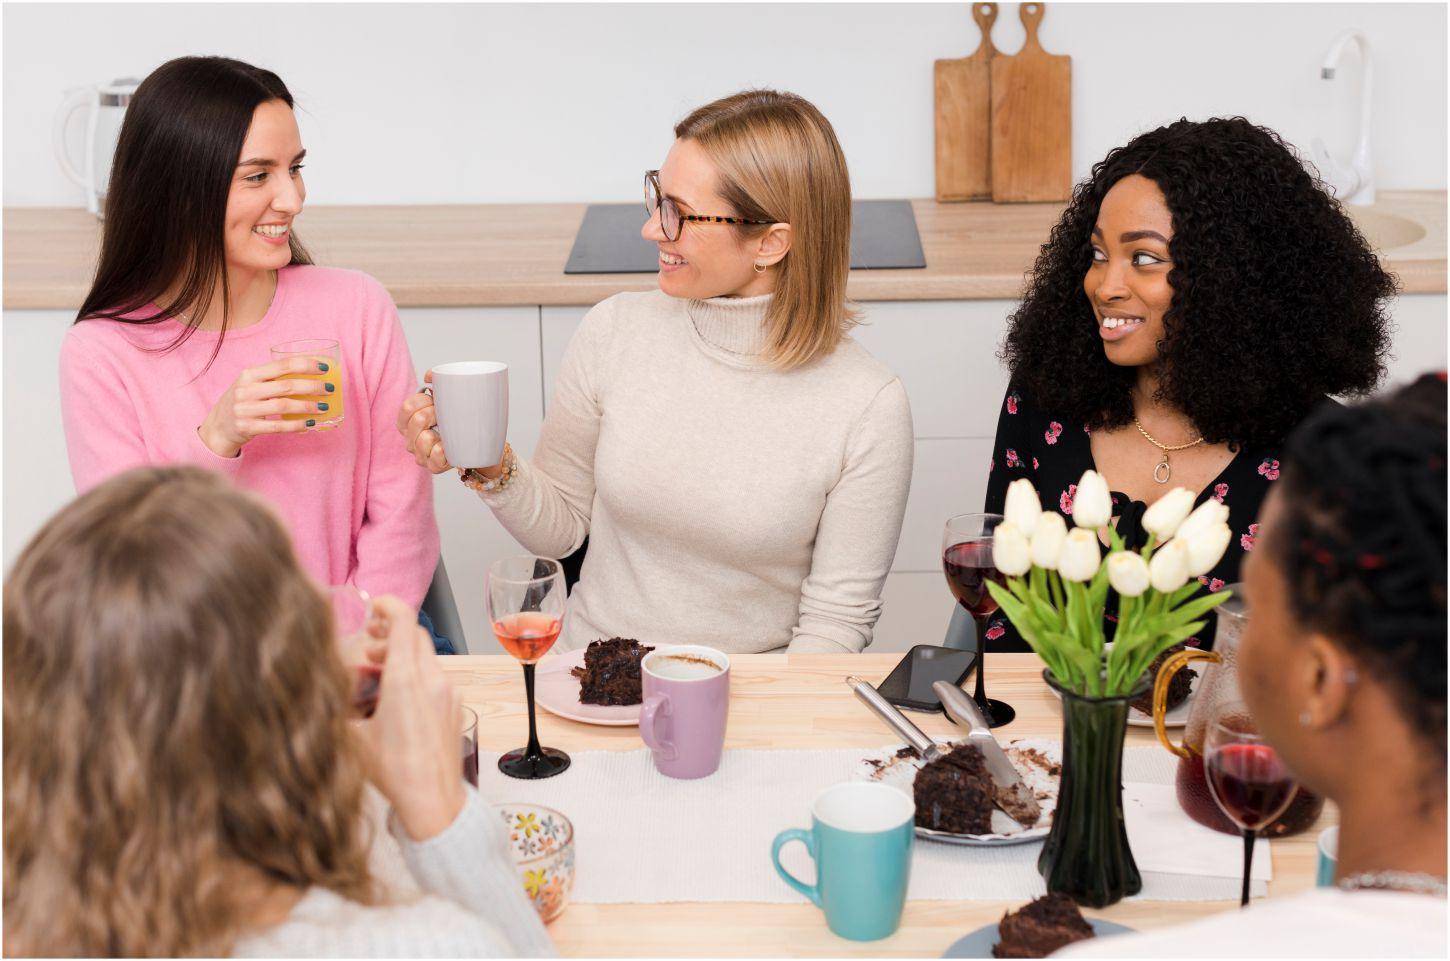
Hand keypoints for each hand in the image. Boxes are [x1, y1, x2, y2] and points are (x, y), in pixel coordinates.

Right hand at [198, 357, 332, 457]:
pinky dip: (296, 425)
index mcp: (249, 374)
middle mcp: (245, 390)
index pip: (282, 365)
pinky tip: (310, 424)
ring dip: (307, 407)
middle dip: (312, 386)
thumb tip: (311, 375)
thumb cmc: (243, 401)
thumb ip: (272, 378)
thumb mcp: (251, 384)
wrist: (218, 426)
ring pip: (283, 406)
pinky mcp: (247, 427)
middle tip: (329, 388)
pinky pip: (277, 427)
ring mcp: (244, 409)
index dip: (305, 364)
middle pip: (286, 386)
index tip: (324, 367)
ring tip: (323, 407)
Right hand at [351, 595, 465, 840]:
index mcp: (405, 679)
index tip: (375, 605)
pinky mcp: (456, 706)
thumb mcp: (353, 736)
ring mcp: (448, 692)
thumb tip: (323, 688)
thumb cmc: (393, 772)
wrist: (433, 800)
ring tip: (378, 674)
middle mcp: (432, 679)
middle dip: (391, 634)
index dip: (389, 605)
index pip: (404, 621)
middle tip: (370, 647)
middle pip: (415, 636)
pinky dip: (416, 676)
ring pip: (425, 657)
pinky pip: (436, 678)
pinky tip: (398, 698)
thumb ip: (338, 704)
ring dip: (402, 656)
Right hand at [397, 370, 453, 473]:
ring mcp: (420, 454)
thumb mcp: (446, 401)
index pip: (407, 407)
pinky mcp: (433, 467)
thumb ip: (437, 383)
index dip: (423, 401)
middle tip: (446, 416)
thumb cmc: (456, 422)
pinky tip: (449, 447)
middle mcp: (410, 439)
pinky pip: (435, 457)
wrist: (477, 445)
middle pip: (417, 419)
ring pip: (424, 439)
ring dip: (440, 432)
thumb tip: (430, 375)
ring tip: (449, 433)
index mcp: (408, 422)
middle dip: (435, 413)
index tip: (435, 401)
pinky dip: (442, 451)